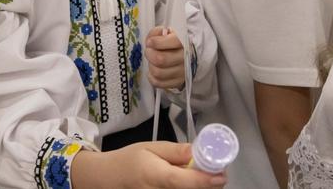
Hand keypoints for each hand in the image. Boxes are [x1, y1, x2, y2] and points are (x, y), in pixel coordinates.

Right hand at [73, 143, 226, 187]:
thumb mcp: (150, 147)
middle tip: (215, 172)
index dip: (208, 179)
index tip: (223, 174)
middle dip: (207, 183)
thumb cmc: (130, 160)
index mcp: (158, 177)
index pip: (188, 182)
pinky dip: (189, 188)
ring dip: (199, 186)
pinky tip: (188, 181)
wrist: (109, 179)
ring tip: (199, 175)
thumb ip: (175, 152)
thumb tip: (198, 151)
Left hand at [145, 26, 185, 89]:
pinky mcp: (177, 83)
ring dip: (150, 65)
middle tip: (148, 51)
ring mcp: (182, 73)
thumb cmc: (173, 43)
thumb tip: (150, 40)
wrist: (186, 57)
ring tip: (151, 61)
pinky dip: (151, 76)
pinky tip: (153, 69)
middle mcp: (185, 59)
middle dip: (149, 54)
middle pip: (161, 59)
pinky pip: (158, 82)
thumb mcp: (168, 32)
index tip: (150, 42)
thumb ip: (158, 32)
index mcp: (184, 43)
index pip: (171, 42)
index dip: (156, 42)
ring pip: (158, 72)